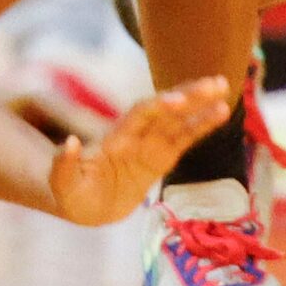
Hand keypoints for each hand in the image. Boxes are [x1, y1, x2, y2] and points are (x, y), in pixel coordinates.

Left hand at [50, 77, 232, 225]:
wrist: (81, 203)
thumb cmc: (70, 193)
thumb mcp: (61, 185)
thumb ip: (63, 165)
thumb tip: (70, 142)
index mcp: (114, 139)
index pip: (138, 118)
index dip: (157, 108)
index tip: (178, 100)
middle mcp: (135, 137)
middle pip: (164, 112)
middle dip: (188, 97)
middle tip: (215, 82)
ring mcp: (148, 146)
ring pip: (178, 122)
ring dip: (200, 107)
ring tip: (224, 90)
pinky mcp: (159, 159)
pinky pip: (184, 140)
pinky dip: (201, 127)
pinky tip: (220, 113)